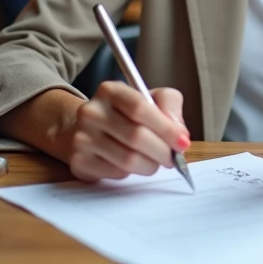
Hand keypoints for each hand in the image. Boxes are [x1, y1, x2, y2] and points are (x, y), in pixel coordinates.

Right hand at [64, 81, 189, 181]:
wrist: (85, 129)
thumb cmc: (125, 114)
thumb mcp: (149, 98)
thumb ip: (169, 105)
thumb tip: (180, 133)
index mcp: (110, 90)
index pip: (140, 108)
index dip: (166, 128)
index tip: (183, 141)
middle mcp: (91, 112)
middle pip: (136, 137)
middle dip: (162, 151)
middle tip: (173, 158)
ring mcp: (82, 137)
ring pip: (128, 159)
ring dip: (150, 165)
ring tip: (155, 162)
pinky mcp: (79, 161)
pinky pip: (116, 173)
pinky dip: (132, 173)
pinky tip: (133, 164)